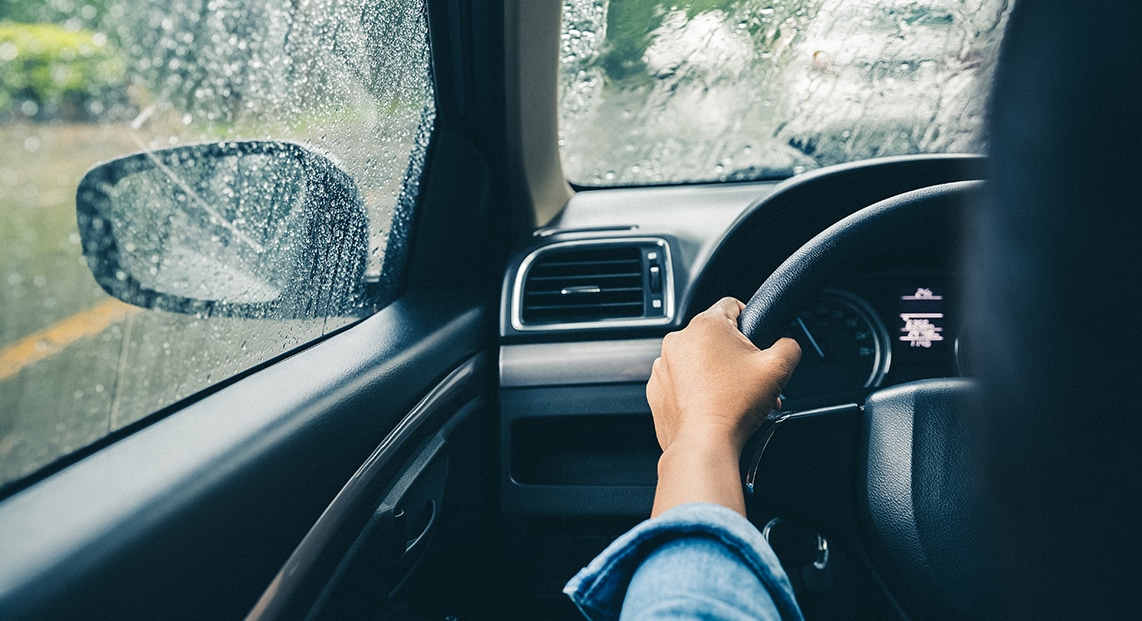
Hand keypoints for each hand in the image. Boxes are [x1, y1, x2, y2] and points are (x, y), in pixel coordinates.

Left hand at [647, 297, 801, 454]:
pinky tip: (712, 405)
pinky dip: (695, 390)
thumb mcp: (778, 368)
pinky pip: (680, 381)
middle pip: (715, 337)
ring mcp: (663, 365)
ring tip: (733, 396)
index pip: (732, 304)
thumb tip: (787, 344)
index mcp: (706, 325)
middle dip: (735, 355)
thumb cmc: (734, 406)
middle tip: (750, 378)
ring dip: (715, 372)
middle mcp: (678, 340)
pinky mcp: (656, 389)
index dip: (750, 320)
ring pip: (697, 360)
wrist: (704, 444)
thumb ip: (790, 345)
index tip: (755, 340)